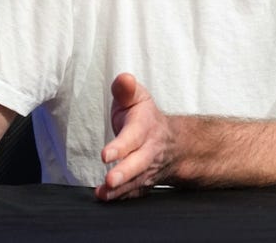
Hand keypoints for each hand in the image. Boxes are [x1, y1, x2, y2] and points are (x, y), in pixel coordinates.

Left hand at [95, 73, 174, 200]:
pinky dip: (121, 197)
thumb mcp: (137, 97)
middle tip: (110, 179)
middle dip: (125, 172)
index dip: (121, 146)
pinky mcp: (144, 181)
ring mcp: (148, 168)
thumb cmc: (145, 117)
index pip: (133, 137)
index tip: (106, 155)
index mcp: (145, 126)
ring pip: (136, 181)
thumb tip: (123, 78)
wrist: (171, 142)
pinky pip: (134, 191)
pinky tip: (104, 197)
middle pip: (138, 163)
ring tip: (103, 192)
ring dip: (121, 189)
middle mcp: (149, 150)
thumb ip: (126, 89)